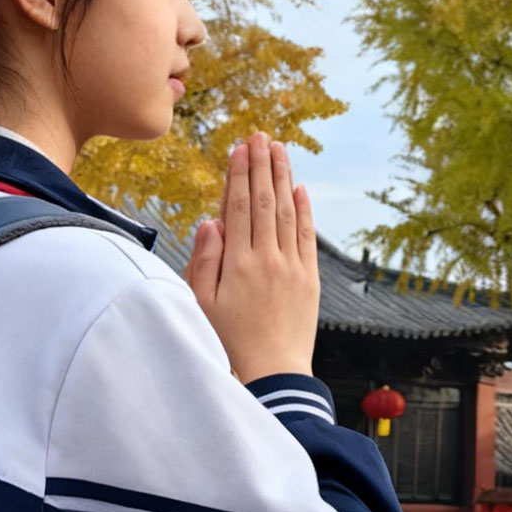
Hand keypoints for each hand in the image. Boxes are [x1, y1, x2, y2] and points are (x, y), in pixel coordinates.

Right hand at [184, 131, 319, 380]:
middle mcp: (268, 259)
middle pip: (266, 201)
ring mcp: (292, 268)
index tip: (240, 147)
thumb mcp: (202, 305)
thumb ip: (205, 260)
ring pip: (288, 212)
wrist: (273, 376)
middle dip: (262, 164)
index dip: (240, 173)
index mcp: (238, 263)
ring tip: (280, 149)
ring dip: (284, 177)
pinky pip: (308, 237)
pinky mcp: (309, 280)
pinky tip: (300, 189)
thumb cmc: (228, 344)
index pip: (240, 206)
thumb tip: (212, 220)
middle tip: (261, 135)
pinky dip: (305, 210)